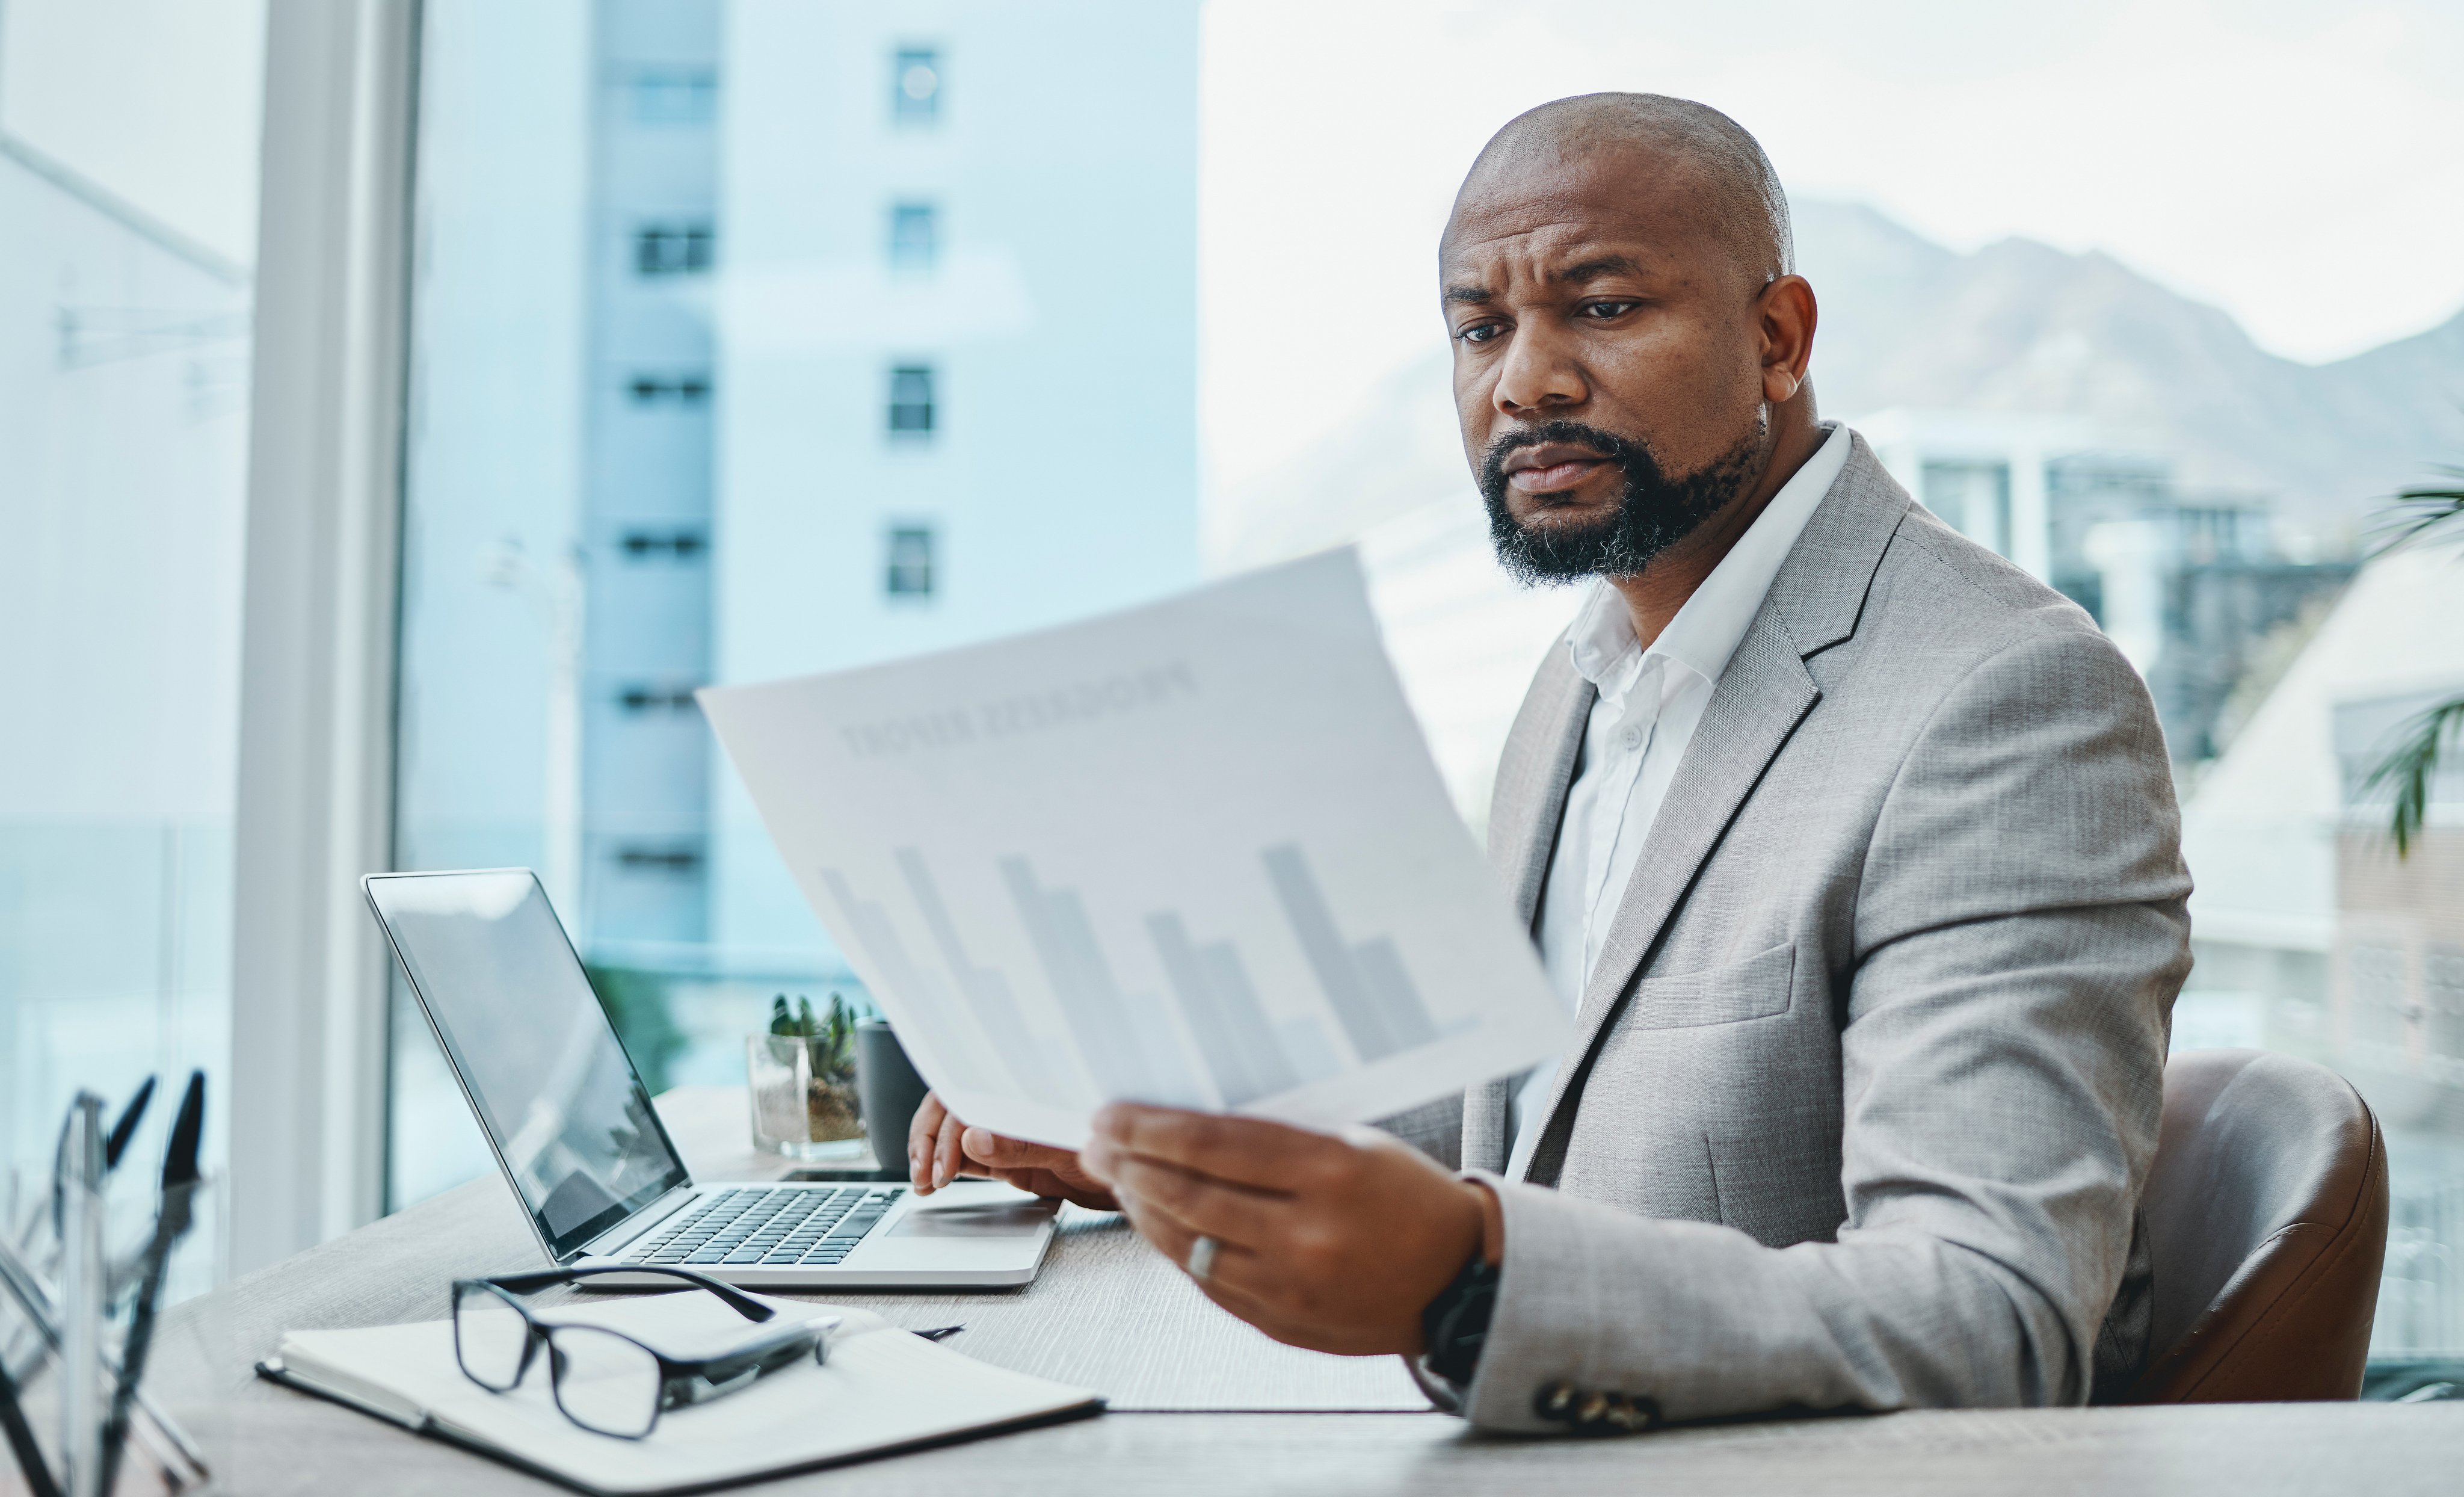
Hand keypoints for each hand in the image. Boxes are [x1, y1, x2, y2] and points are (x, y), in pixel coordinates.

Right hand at [905, 1091, 1121, 1209]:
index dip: (946, 1131)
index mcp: (1023, 1092)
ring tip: (923, 1182)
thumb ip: (1021, 1145)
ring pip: (954, 1133)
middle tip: (925, 1176)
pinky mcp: (1009, 1158)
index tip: (943, 1166)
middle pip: (952, 1110)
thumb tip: (972, 1138)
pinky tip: (936, 1180)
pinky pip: (968, 1156)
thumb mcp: (1070, 1149)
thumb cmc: (1117, 1151)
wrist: (1136, 1181)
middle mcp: (1011, 1108)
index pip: (966, 1099)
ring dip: (932, 1153)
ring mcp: (1008, 1133)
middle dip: (929, 1141)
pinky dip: (947, 1166)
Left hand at [1079, 1103, 1499, 1357]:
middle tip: (1097, 1142)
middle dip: (1129, 1162)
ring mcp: (1292, 1285)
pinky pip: (1206, 1280)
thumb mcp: (1354, 1144)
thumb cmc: (1408, 1198)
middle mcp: (1308, 1232)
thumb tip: (1184, 1128)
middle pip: (1188, 1192)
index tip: (1113, 1114)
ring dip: (1140, 1205)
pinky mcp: (1282, 1321)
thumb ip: (1277, 1141)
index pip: (1213, 1143)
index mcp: (1331, 1171)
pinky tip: (1154, 1221)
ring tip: (1116, 1177)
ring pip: (1186, 1242)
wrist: (1458, 1279)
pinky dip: (1171, 1246)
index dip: (1150, 1127)